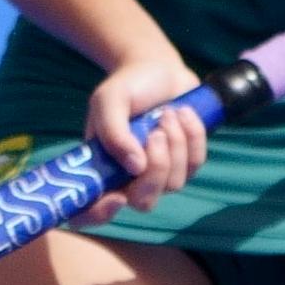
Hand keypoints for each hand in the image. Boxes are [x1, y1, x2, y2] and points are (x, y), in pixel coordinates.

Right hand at [79, 50, 209, 220]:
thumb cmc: (127, 86)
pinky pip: (195, 164)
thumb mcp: (109, 100)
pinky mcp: (186, 163)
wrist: (159, 69)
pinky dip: (193, 136)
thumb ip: (113, 131)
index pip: (89, 210)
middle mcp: (128, 177)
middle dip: (156, 170)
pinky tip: (183, 113)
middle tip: (157, 134)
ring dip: (175, 144)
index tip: (116, 198)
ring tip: (168, 114)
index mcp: (101, 167)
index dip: (98, 215)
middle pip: (143, 202)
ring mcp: (159, 173)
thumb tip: (135, 166)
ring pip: (173, 183)